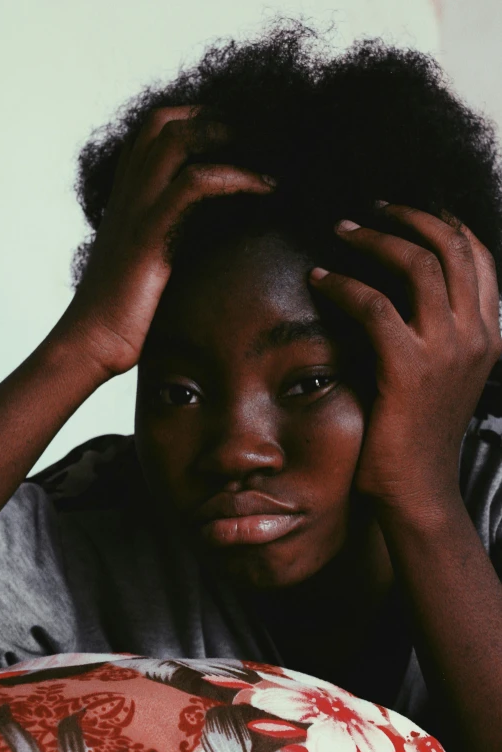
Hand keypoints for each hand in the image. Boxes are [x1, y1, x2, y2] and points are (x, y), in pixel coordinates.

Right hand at [59, 106, 275, 377]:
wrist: (94, 340)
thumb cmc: (124, 309)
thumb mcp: (151, 259)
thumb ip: (173, 233)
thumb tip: (216, 231)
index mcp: (126, 195)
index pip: (154, 130)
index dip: (198, 119)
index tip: (242, 134)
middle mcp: (127, 191)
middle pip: (164, 120)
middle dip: (214, 117)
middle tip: (259, 137)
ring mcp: (136, 208)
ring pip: (176, 138)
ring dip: (228, 136)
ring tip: (269, 153)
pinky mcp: (150, 234)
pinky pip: (195, 185)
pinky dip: (237, 179)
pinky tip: (266, 190)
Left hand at [310, 204, 501, 518]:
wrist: (418, 489)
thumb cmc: (419, 431)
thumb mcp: (443, 373)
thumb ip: (436, 330)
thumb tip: (402, 290)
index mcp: (488, 333)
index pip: (478, 256)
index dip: (442, 221)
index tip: (405, 210)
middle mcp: (475, 335)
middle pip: (451, 246)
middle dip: (407, 216)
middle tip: (369, 211)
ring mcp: (446, 350)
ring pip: (417, 264)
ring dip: (374, 239)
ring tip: (340, 232)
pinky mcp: (408, 368)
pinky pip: (373, 305)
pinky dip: (342, 284)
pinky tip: (318, 279)